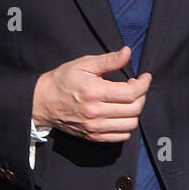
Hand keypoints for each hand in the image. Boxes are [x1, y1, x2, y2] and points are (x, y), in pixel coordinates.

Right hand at [32, 47, 150, 142]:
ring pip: (130, 124)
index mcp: (94, 92)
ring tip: (128, 100)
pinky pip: (121, 136)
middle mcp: (96, 112)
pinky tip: (121, 113)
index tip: (145, 77)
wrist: (43, 101)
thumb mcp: (84, 64)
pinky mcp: (93, 137)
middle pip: (134, 109)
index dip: (144, 84)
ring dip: (135, 111)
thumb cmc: (63, 80)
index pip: (131, 93)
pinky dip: (127, 125)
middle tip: (135, 87)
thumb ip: (108, 60)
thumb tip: (127, 53)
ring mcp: (95, 127)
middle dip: (141, 96)